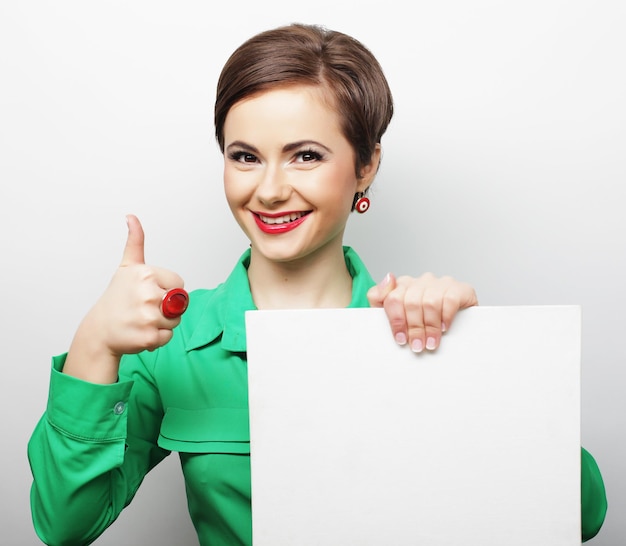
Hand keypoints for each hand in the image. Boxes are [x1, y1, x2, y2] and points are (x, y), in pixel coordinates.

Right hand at [64, 215, 184, 381]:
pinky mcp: (148, 336)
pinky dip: (157, 338)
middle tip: (144, 308)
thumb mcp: (126, 266)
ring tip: (141, 320)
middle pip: (180, 304)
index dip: (166, 290)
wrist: (99, 330)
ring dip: (162, 324)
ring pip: (174, 321)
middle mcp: (148, 294)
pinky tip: (140, 332)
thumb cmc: (116, 298)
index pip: (179, 284)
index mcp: (146, 274)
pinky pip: (167, 337)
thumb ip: (135, 242)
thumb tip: (131, 217)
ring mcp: (148, 316)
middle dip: (167, 308)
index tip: (148, 292)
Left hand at [367, 272, 477, 352]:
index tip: (400, 338)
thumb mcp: (396, 316)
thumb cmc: (422, 322)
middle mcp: (421, 282)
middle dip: (413, 328)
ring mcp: (440, 283)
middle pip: (411, 302)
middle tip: (417, 345)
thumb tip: (384, 282)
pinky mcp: (459, 288)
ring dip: (430, 327)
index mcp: (403, 286)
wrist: (458, 325)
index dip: (396, 321)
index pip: (392, 298)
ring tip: (430, 342)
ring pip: (429, 302)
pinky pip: (450, 300)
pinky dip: (446, 316)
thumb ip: (380, 300)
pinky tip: (444, 327)